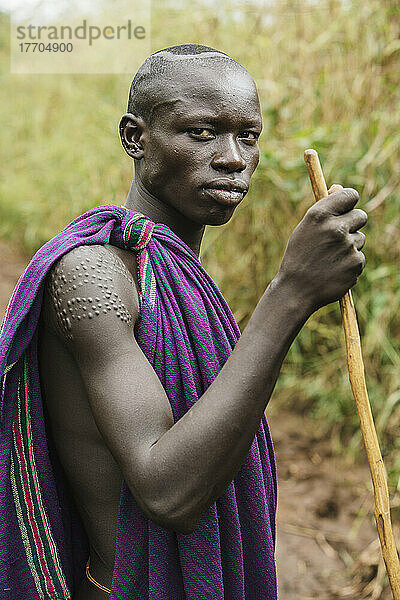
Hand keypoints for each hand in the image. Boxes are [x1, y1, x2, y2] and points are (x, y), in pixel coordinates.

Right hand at [277, 186, 366, 312]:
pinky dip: (350, 263)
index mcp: (319, 215)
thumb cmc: (299, 256)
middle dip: (352, 224)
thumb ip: (324, 208)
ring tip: (330, 257)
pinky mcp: (356, 263)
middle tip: (336, 237)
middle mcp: (336, 228)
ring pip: (360, 238)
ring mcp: (348, 246)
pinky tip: (334, 270)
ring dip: (350, 246)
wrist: (296, 290)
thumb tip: (340, 187)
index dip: (348, 201)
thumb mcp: (305, 228)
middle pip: (361, 216)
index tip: (345, 208)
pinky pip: (359, 257)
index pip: (350, 195)